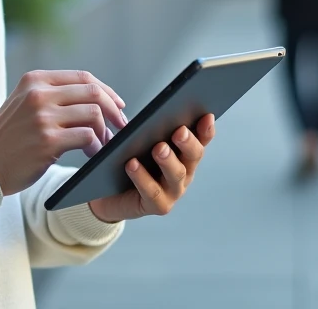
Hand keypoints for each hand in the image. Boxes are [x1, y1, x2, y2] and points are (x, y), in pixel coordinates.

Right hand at [0, 70, 126, 195]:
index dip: (106, 90)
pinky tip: (92, 154)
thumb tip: (96, 100)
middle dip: (114, 109)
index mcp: (35, 80)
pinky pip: (87, 137)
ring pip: (94, 114)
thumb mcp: (24, 103)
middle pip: (93, 92)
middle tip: (121, 126)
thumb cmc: (9, 137)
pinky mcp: (48, 141)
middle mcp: (39, 94)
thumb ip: (53, 96)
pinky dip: (96, 146)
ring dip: (105, 131)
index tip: (118, 104)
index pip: (83, 77)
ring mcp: (43, 117)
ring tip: (103, 143)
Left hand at [87, 113, 214, 222]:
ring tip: (159, 148)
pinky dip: (142, 177)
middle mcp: (184, 173)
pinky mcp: (158, 206)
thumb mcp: (139, 142)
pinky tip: (131, 164)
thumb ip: (150, 129)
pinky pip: (152, 192)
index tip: (206, 115)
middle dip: (188, 142)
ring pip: (176, 174)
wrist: (111, 194)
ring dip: (168, 160)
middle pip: (194, 156)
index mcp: (183, 154)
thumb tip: (154, 111)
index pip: (200, 140)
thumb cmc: (127, 163)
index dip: (206, 129)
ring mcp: (173, 191)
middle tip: (179, 131)